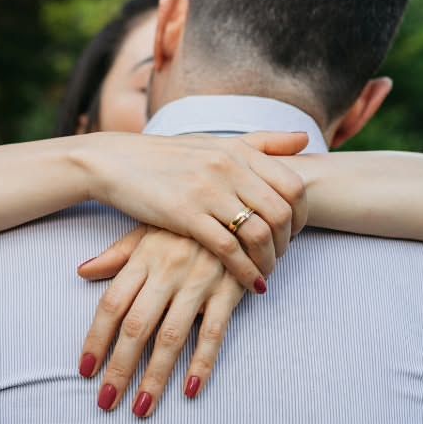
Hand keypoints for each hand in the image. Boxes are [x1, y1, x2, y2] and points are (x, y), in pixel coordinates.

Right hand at [75, 131, 308, 290]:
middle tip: (279, 256)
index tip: (293, 233)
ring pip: (258, 233)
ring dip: (268, 260)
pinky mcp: (186, 214)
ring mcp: (208, 190)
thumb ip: (263, 143)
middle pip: (281, 212)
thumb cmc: (169, 157)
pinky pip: (228, 249)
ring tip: (264, 272)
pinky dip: (245, 271)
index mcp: (240, 150)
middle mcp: (229, 167)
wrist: (117, 161)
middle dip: (287, 242)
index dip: (302, 215)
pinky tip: (248, 284)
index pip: (293, 185)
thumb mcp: (217, 143)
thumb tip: (305, 139)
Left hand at [77, 227, 246, 417]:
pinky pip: (214, 334)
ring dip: (155, 377)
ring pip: (172, 337)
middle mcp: (168, 272)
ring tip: (141, 408)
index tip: (85, 370)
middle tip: (106, 402)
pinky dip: (202, 363)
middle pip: (137, 327)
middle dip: (119, 368)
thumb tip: (82, 272)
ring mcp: (199, 282)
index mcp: (144, 258)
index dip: (96, 339)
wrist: (242, 205)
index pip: (112, 305)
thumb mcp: (149, 230)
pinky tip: (190, 390)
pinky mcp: (229, 291)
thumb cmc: (188, 223)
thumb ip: (117, 255)